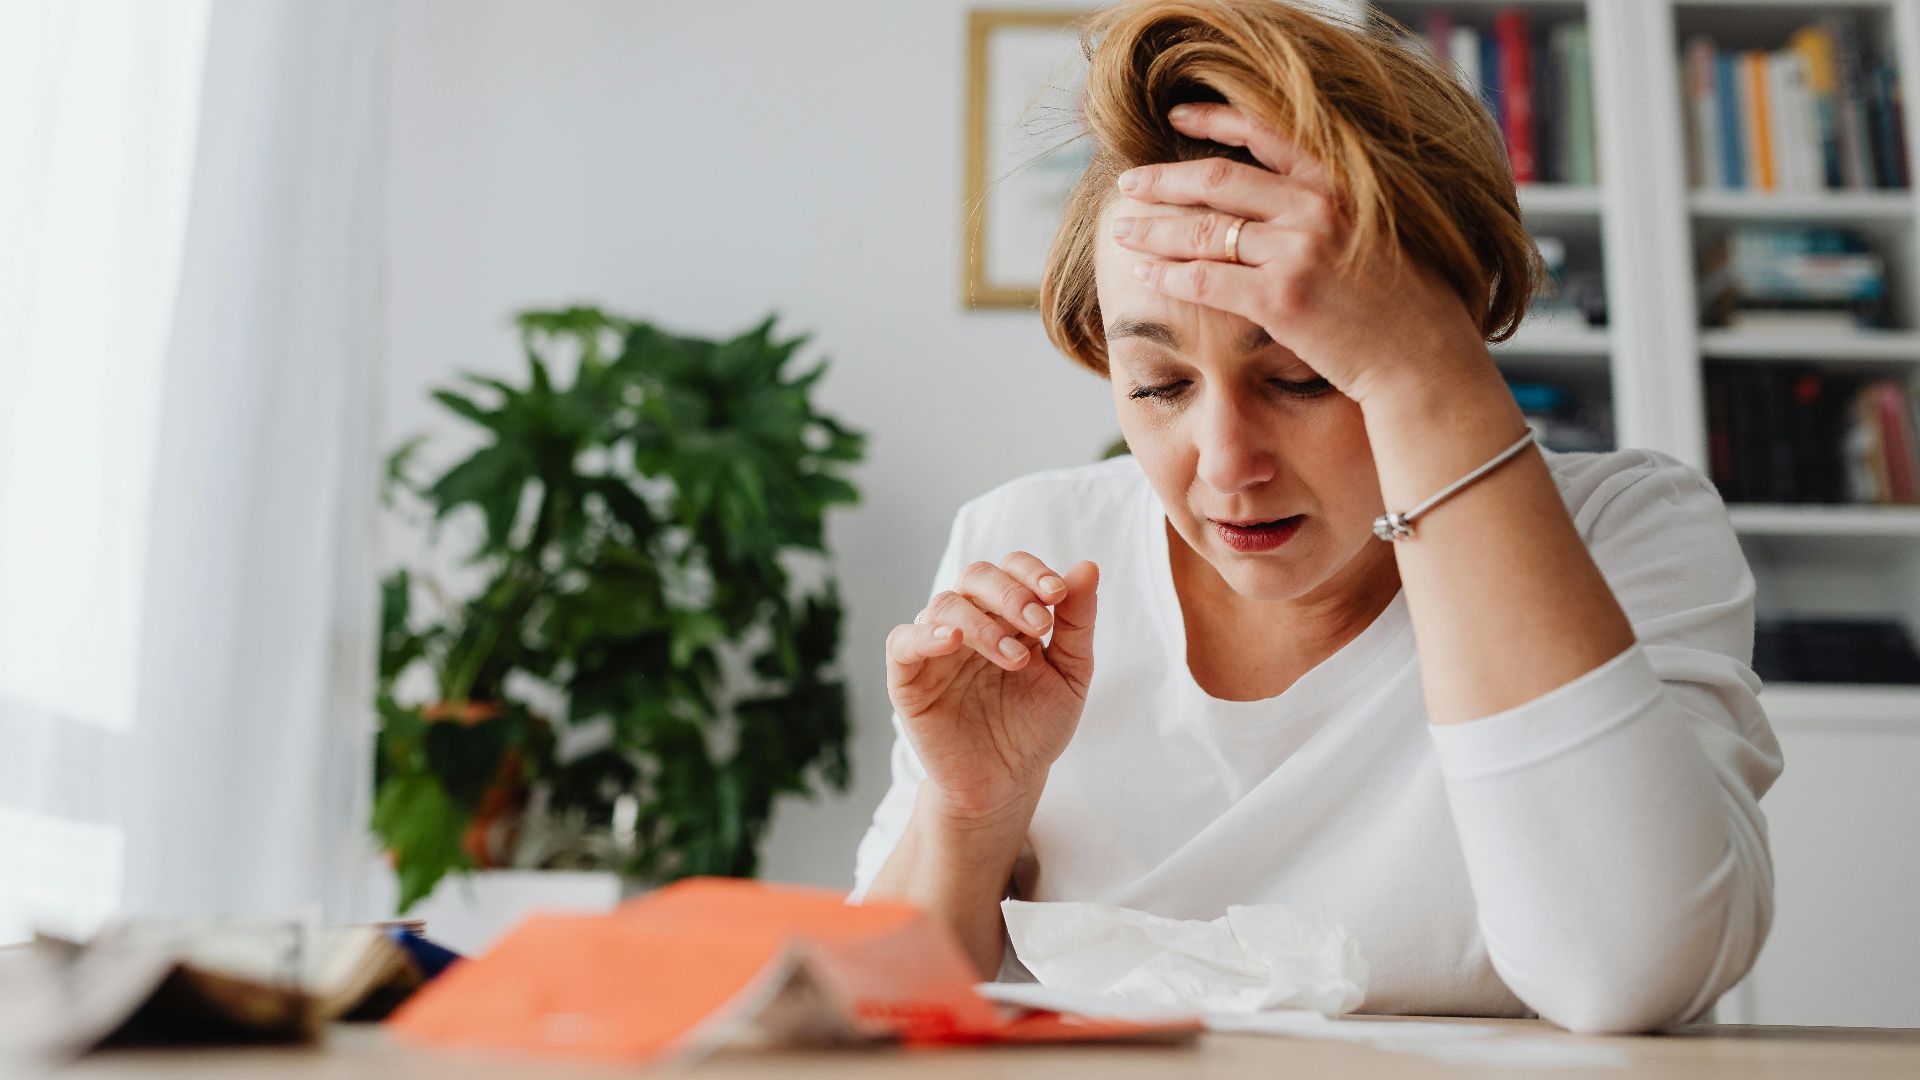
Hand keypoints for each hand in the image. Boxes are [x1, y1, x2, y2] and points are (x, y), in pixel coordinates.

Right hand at [885, 553, 1098, 825]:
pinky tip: (952, 642)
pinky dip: (924, 635)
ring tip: (1015, 658)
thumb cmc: (1037, 726)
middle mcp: (969, 622)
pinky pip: (902, 642)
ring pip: (944, 605)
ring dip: (982, 623)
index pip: (1012, 569)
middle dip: (1011, 594)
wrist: (1008, 783)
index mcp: (1007, 614)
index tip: (1059, 594)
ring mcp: (936, 648)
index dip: (1032, 572)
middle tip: (1039, 625)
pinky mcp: (908, 679)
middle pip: (976, 576)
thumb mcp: (1071, 674)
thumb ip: (1077, 623)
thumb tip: (1087, 567)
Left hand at [1110, 102, 1491, 406]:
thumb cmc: (1404, 305)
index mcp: (1340, 183)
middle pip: (1218, 181)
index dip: (1213, 119)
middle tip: (1129, 182)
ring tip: (1123, 231)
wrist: (1425, 359)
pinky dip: (1168, 277)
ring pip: (1203, 231)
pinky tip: (1143, 275)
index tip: (1176, 116)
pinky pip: (1206, 281)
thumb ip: (1331, 209)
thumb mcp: (1376, 232)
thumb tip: (1281, 203)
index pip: (1265, 133)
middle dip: (1163, 181)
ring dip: (1154, 230)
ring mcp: (1299, 251)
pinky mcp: (1282, 299)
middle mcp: (1317, 207)